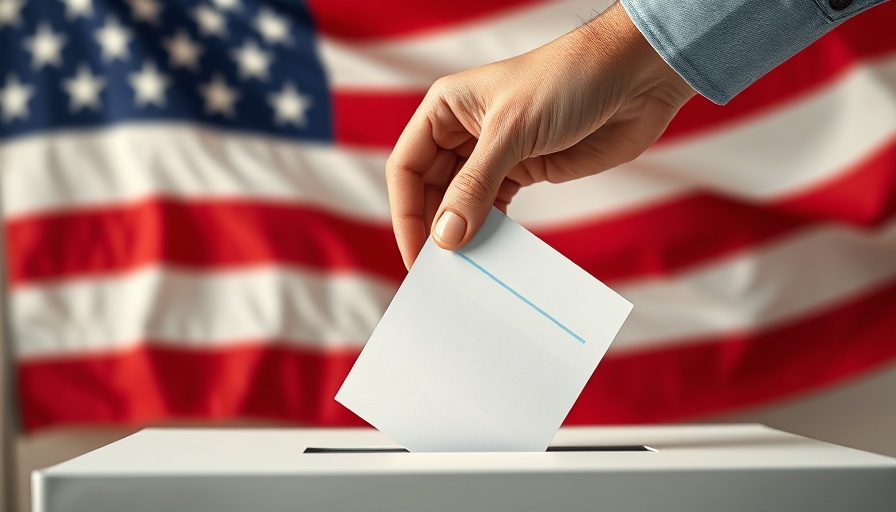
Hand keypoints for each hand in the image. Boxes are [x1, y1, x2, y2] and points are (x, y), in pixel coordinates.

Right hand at [385, 2, 695, 268]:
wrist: (635, 76)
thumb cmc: (568, 80)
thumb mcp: (511, 133)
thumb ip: (474, 187)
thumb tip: (446, 237)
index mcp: (446, 109)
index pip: (407, 167)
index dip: (407, 213)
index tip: (417, 254)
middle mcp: (464, 131)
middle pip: (430, 190)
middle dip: (434, 228)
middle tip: (441, 270)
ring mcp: (496, 153)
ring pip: (463, 203)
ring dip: (463, 234)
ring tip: (466, 267)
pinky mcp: (526, 170)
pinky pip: (496, 209)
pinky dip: (491, 232)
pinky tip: (492, 252)